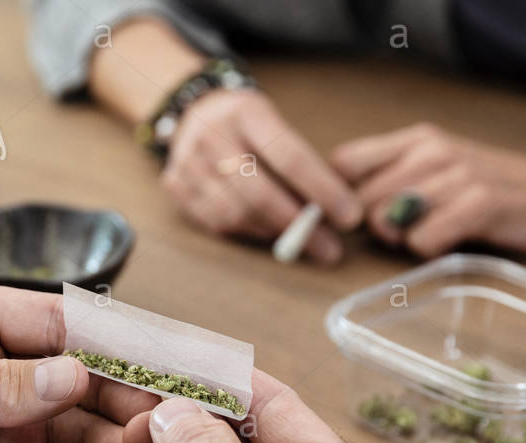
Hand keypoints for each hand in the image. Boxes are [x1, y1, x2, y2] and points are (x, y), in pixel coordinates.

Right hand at [162, 89, 361, 262]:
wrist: (193, 111)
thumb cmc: (247, 124)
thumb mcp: (274, 122)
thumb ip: (300, 160)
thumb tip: (337, 208)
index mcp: (246, 113)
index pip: (290, 157)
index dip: (323, 191)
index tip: (349, 217)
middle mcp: (213, 136)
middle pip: (261, 194)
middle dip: (300, 227)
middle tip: (330, 249)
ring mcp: (189, 164)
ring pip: (238, 215)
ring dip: (275, 233)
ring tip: (300, 239)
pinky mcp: (176, 187)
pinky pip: (218, 223)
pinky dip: (249, 232)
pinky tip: (267, 230)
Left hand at [331, 123, 525, 256]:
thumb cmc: (499, 191)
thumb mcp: (442, 172)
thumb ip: (396, 180)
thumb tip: (341, 208)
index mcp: (418, 139)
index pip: (343, 161)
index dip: (340, 197)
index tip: (359, 218)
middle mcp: (432, 149)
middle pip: (359, 200)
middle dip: (375, 228)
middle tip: (412, 232)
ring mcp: (457, 174)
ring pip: (385, 220)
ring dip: (402, 240)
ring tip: (437, 234)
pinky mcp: (479, 203)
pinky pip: (421, 240)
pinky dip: (430, 251)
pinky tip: (454, 243)